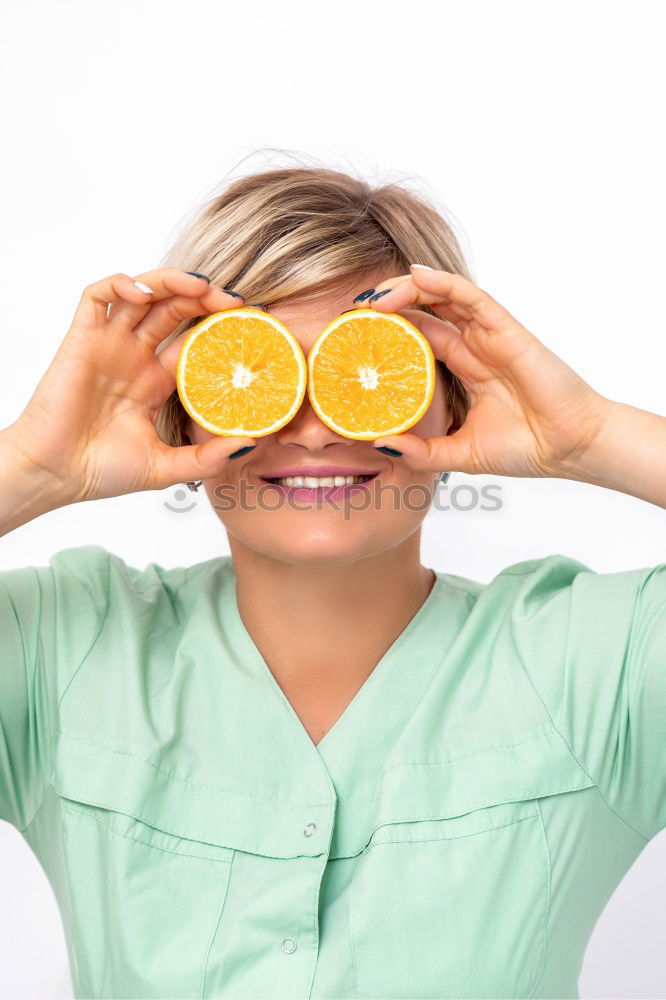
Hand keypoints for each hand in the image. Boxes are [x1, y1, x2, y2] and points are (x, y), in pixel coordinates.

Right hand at [8, 269, 255, 502]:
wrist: (56, 474)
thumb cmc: (102, 471)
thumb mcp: (167, 466)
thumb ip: (208, 457)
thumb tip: (249, 441)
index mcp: (155, 381)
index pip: (193, 340)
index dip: (218, 328)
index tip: (249, 328)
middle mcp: (134, 356)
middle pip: (173, 308)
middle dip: (204, 297)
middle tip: (234, 303)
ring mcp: (109, 344)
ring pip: (142, 293)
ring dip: (171, 281)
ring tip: (201, 287)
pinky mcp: (82, 338)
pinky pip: (98, 295)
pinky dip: (121, 283)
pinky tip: (144, 292)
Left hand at [367, 266, 610, 478]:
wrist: (569, 449)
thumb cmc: (526, 449)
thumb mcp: (459, 455)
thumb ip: (421, 452)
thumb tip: (381, 444)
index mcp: (464, 369)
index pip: (417, 340)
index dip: (386, 334)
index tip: (351, 339)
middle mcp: (474, 347)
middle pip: (424, 313)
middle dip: (387, 308)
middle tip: (352, 314)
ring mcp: (489, 335)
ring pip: (442, 297)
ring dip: (406, 290)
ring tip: (372, 298)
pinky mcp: (506, 329)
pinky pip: (471, 297)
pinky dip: (443, 283)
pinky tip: (415, 276)